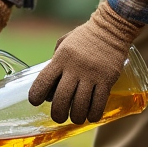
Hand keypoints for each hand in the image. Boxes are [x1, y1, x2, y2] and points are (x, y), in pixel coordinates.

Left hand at [28, 2, 142, 123]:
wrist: (111, 28)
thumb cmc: (85, 36)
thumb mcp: (64, 43)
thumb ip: (55, 61)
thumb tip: (50, 83)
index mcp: (60, 58)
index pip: (42, 81)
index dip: (36, 96)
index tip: (36, 102)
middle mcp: (74, 68)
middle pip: (61, 99)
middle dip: (57, 114)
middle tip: (59, 117)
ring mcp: (91, 75)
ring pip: (80, 105)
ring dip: (76, 117)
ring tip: (75, 118)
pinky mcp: (107, 79)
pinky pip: (99, 103)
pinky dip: (93, 114)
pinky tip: (91, 116)